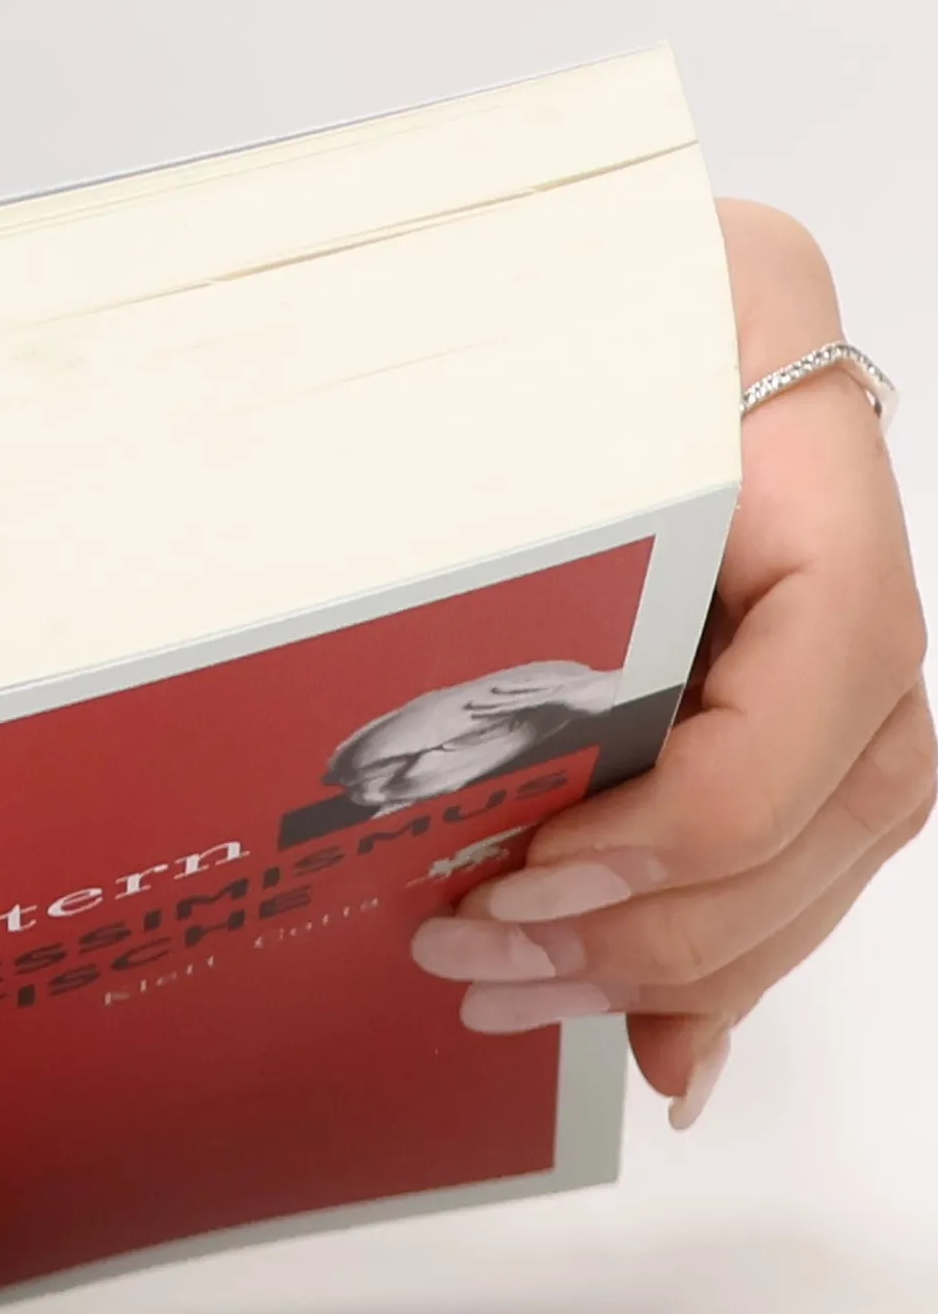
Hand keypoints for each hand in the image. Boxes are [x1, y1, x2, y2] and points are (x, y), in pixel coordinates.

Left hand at [410, 201, 933, 1127]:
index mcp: (797, 440)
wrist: (561, 275)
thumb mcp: (486, 377)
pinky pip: (808, 834)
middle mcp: (854, 540)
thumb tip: (460, 761)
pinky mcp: (790, 677)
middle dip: (664, 922)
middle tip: (487, 973)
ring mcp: (839, 616)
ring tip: (543, 1012)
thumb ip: (493, 539)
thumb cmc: (501, 307)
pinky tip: (667, 1038)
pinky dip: (732, 945)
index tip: (528, 877)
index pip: (821, 668)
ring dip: (693, 959)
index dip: (694, 812)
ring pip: (838, 836)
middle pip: (841, 786)